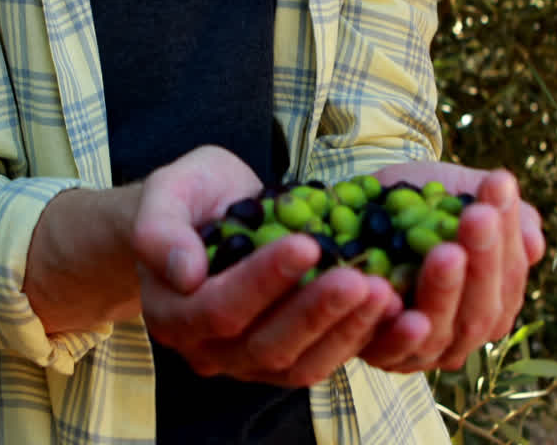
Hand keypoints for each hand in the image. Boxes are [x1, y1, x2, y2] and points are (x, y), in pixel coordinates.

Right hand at [131, 146, 400, 386]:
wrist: (209, 217)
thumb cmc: (189, 199)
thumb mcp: (166, 192)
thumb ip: (160, 229)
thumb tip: (185, 272)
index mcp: (172, 313)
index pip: (220, 307)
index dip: (264, 280)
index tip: (307, 242)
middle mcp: (208, 350)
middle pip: (266, 346)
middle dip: (317, 312)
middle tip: (362, 278)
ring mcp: (249, 363)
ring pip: (301, 364)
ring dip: (346, 331)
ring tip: (385, 292)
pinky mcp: (288, 361)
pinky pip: (325, 360)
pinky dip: (362, 339)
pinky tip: (396, 310)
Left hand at [357, 162, 544, 372]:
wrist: (363, 207)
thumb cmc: (425, 203)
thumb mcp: (464, 194)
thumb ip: (503, 215)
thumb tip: (533, 244)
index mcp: (494, 304)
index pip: (508, 279)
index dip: (506, 236)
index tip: (499, 188)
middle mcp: (461, 336)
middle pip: (479, 312)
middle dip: (482, 261)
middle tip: (478, 216)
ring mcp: (420, 350)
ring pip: (438, 333)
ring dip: (443, 292)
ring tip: (446, 251)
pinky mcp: (375, 353)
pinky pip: (386, 349)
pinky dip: (393, 327)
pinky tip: (388, 292)